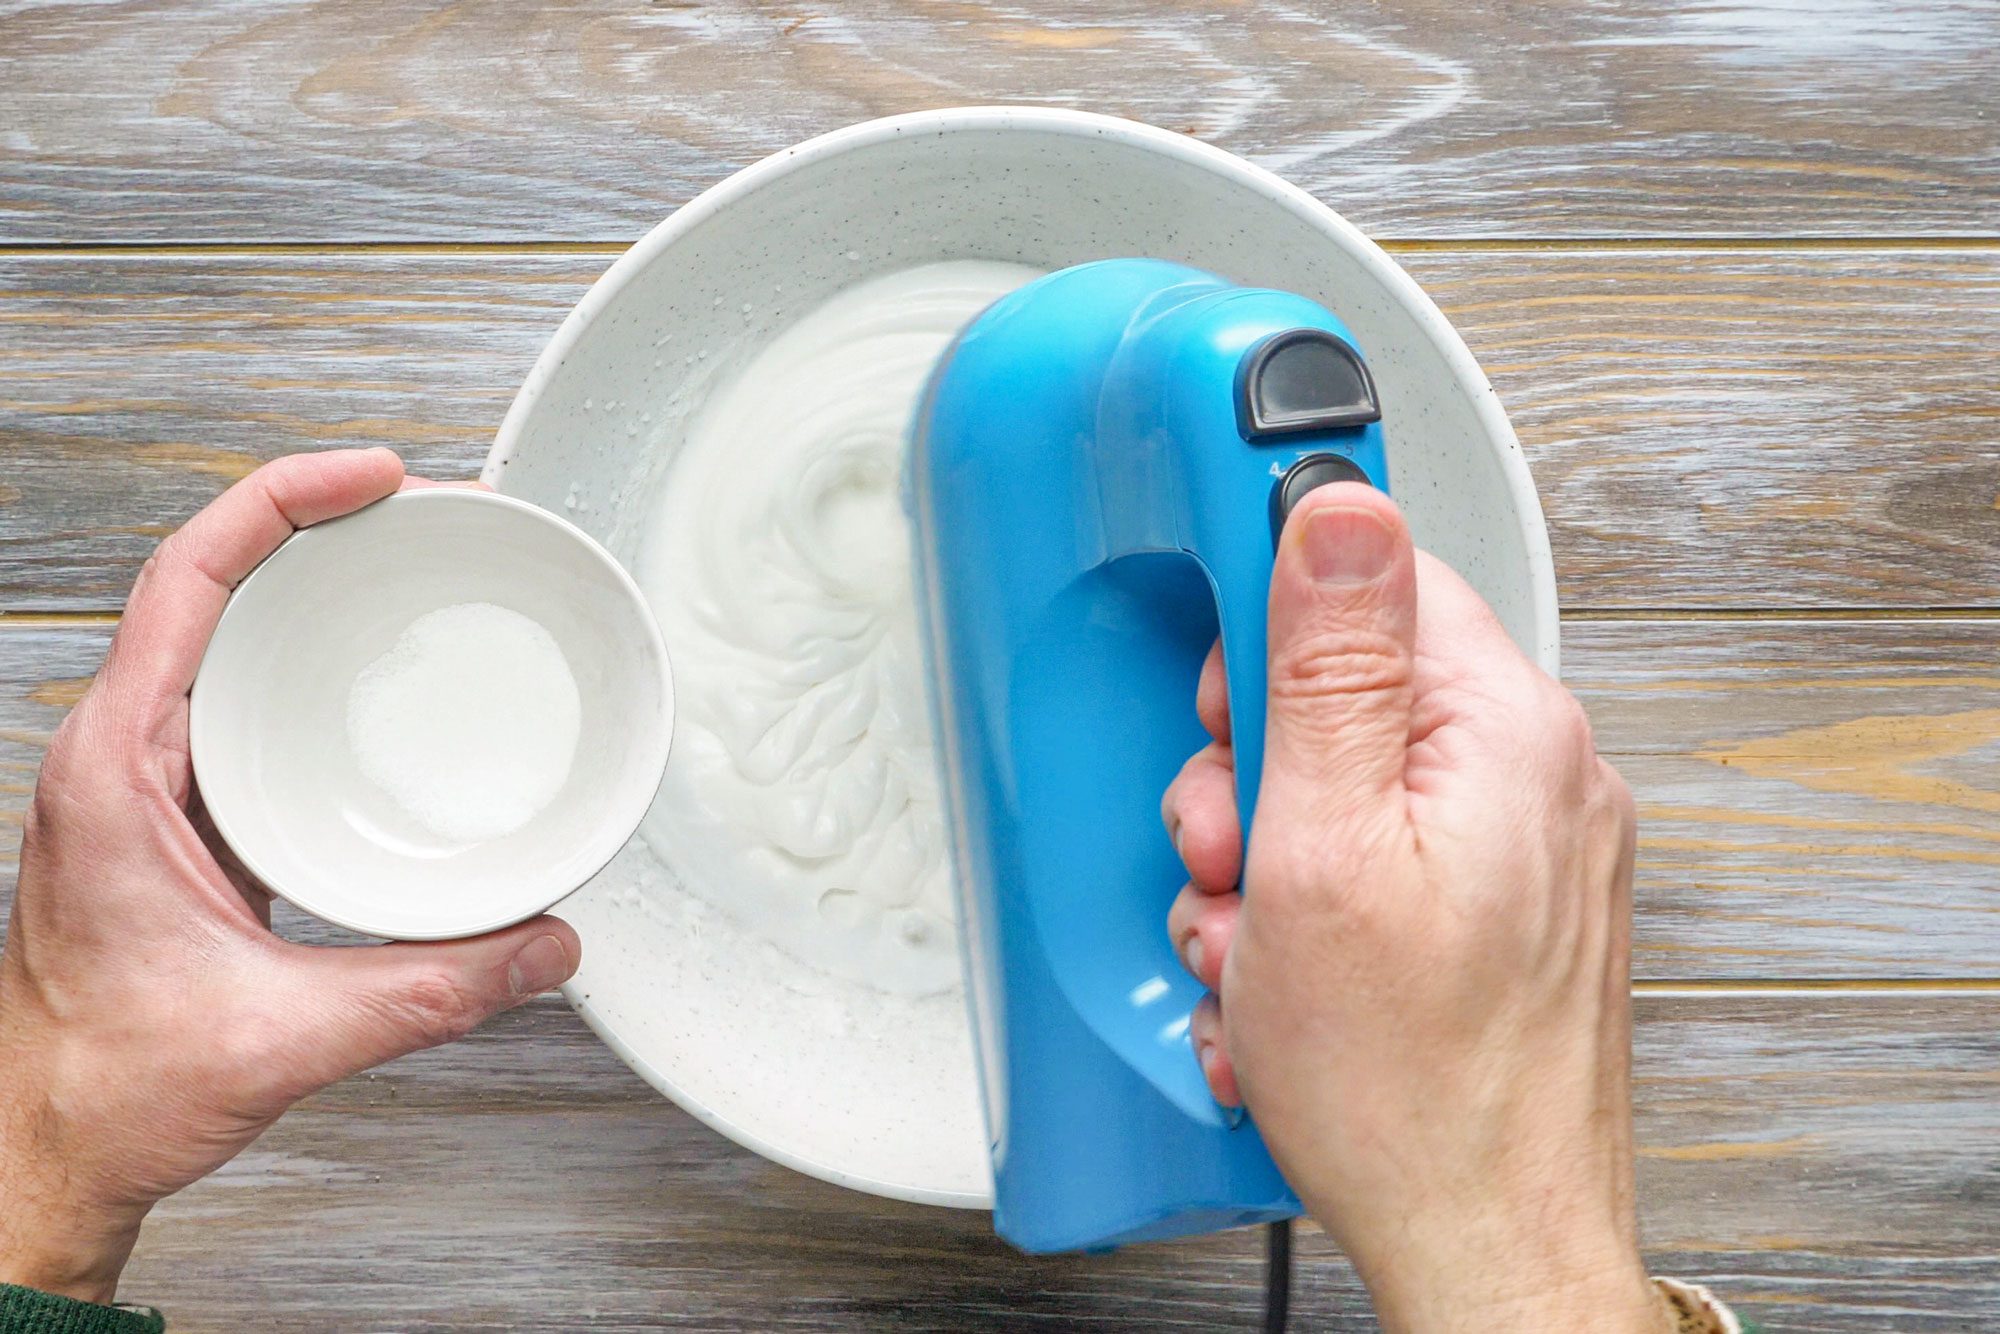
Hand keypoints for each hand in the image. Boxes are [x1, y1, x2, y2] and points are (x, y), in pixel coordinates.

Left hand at [0, 450, 580, 1303]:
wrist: (43, 1145)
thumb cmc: (105, 1087)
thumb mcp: (287, 1035)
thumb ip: (432, 990)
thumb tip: (546, 943)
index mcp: (118, 769)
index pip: (186, 580)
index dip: (279, 501)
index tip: (374, 477)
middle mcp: (122, 755)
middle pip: (210, 582)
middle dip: (312, 519)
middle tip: (419, 504)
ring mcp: (147, 780)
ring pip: (222, 633)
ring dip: (307, 582)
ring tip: (405, 557)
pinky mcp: (181, 813)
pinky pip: (240, 695)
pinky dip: (304, 655)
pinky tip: (369, 666)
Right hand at [1162, 484, 1661, 1331]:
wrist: (1486, 1244)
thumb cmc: (1409, 1088)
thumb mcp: (1320, 852)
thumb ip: (1326, 667)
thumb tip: (1340, 505)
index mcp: (1504, 730)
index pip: (1375, 579)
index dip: (1267, 633)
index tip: (1220, 694)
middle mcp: (1536, 776)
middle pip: (1344, 695)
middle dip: (1249, 781)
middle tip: (1228, 864)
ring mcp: (1525, 852)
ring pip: (1345, 790)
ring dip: (1264, 867)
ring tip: (1255, 953)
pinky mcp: (1504, 916)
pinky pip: (1377, 864)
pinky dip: (1313, 916)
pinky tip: (1290, 986)